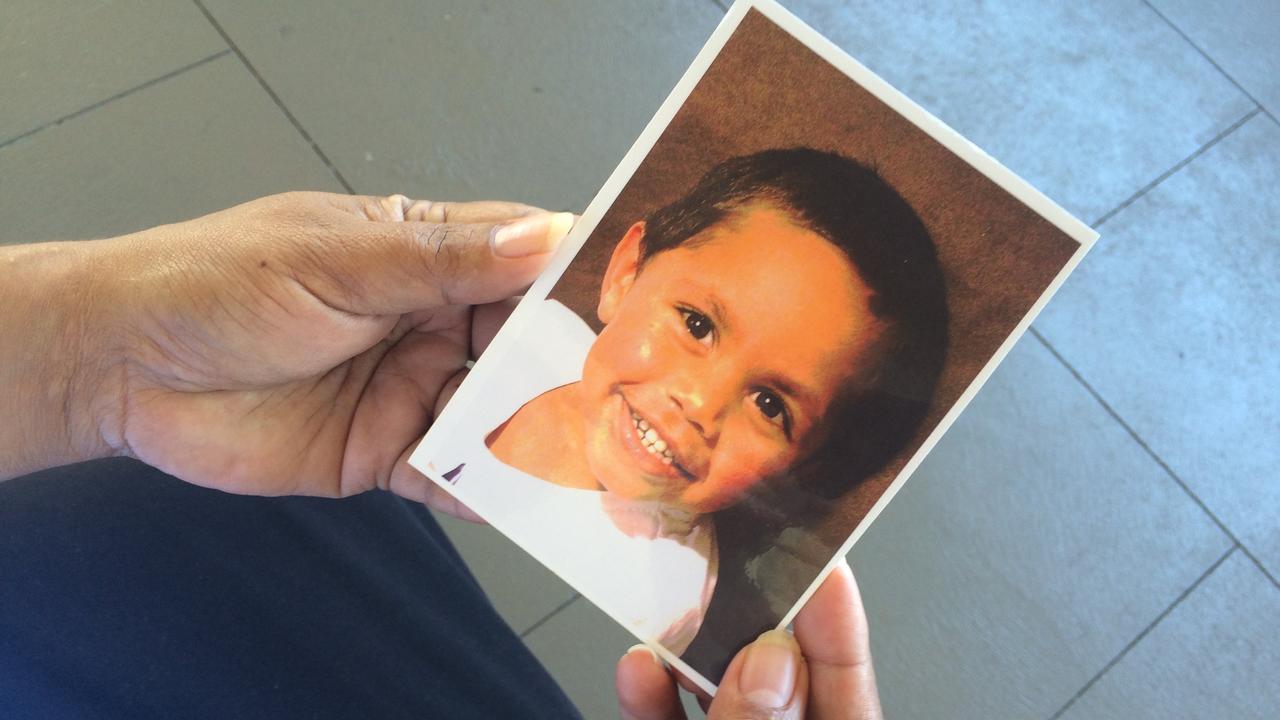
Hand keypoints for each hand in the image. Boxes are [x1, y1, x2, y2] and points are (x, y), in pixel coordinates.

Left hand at [13, 191, 571, 515]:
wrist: (121, 369)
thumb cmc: (217, 285)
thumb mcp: (335, 259)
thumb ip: (442, 258)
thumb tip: (545, 233)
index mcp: (420, 251)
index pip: (519, 258)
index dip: (573, 279)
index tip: (632, 306)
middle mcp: (427, 319)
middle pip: (521, 344)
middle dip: (565, 369)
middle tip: (621, 397)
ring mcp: (409, 389)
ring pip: (496, 413)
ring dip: (537, 434)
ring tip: (591, 457)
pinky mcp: (383, 452)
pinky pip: (451, 475)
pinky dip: (487, 489)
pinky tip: (525, 501)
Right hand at [615, 558, 882, 718]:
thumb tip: (768, 663)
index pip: (847, 685)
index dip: (834, 619)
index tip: (815, 557)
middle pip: (779, 679)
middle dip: (749, 622)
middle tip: (726, 564)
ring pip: (720, 698)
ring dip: (689, 657)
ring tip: (671, 613)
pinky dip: (653, 701)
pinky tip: (638, 671)